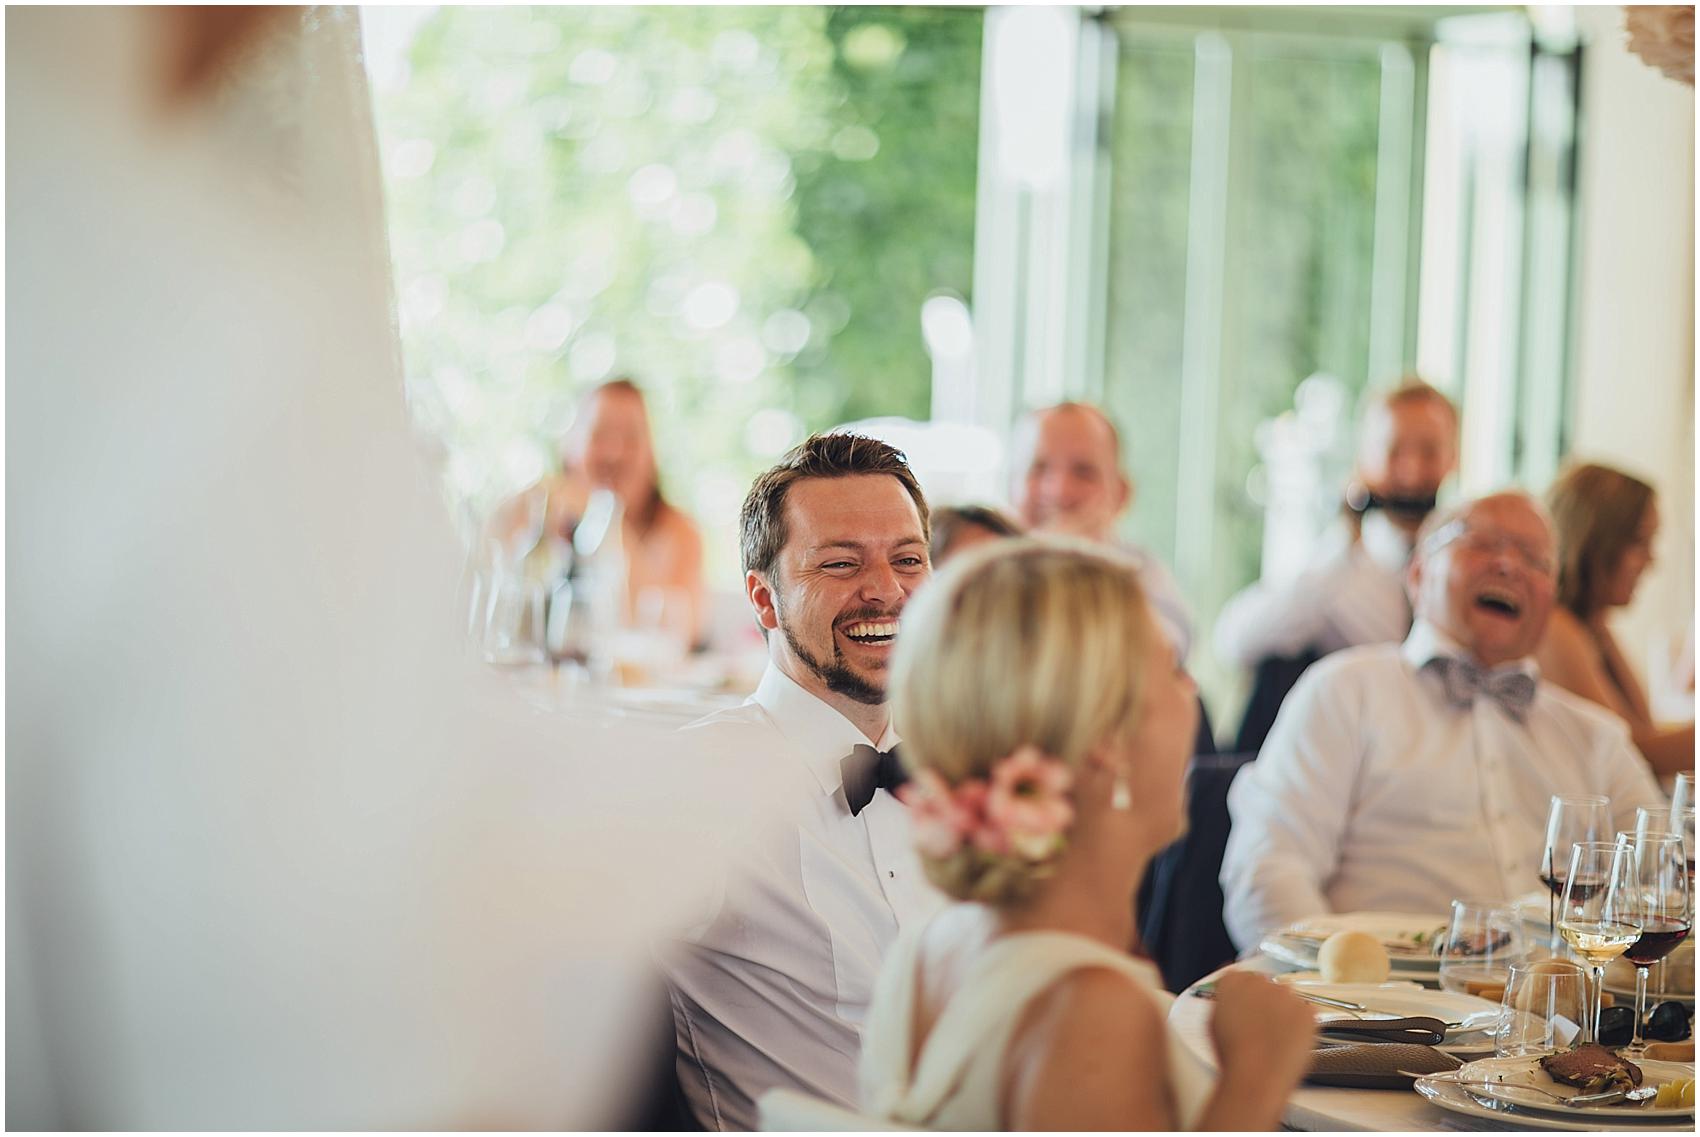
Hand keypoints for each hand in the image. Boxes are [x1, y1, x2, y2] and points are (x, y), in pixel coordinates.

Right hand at [1208, 970, 1315, 1095]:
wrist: (1257, 1075)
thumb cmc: (1233, 1055)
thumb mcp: (1214, 1022)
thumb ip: (1225, 1002)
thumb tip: (1232, 1001)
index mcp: (1233, 980)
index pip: (1240, 977)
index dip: (1243, 995)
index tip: (1244, 1006)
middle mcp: (1261, 981)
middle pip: (1266, 985)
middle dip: (1265, 1002)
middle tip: (1260, 1026)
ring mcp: (1287, 995)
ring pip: (1287, 999)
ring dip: (1283, 1013)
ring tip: (1274, 1039)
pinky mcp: (1307, 1011)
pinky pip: (1306, 1014)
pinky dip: (1300, 1025)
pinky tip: (1288, 1041)